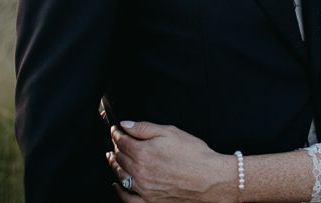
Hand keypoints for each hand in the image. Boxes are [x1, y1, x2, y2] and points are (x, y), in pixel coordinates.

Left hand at [107, 121, 234, 202]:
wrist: (208, 179)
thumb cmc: (193, 154)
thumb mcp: (170, 132)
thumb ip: (145, 128)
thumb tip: (125, 124)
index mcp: (143, 152)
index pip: (122, 141)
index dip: (117, 133)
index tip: (116, 129)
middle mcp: (139, 171)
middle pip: (120, 157)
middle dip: (116, 147)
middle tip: (115, 141)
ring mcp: (142, 188)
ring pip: (120, 175)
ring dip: (114, 165)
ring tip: (112, 157)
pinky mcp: (149, 201)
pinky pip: (127, 198)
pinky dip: (119, 191)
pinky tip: (116, 185)